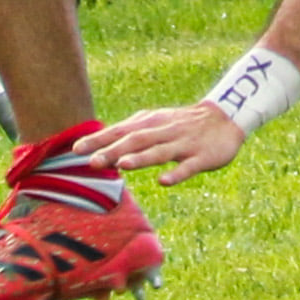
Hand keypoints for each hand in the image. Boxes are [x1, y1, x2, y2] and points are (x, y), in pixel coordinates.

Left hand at [80, 103, 244, 185]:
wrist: (224, 119)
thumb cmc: (182, 125)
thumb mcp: (156, 125)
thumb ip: (131, 137)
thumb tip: (101, 151)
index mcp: (151, 123)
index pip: (121, 131)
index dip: (99, 140)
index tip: (75, 150)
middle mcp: (164, 131)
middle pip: (136, 141)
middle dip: (114, 150)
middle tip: (92, 162)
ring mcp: (183, 144)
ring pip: (159, 151)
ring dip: (141, 158)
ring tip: (122, 165)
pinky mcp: (202, 157)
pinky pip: (187, 167)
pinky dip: (175, 173)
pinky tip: (163, 181)